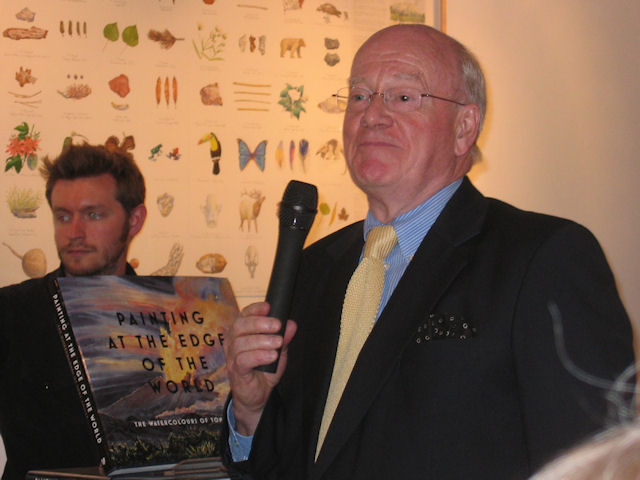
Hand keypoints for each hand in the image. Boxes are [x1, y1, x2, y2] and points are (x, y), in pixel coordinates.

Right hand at [224, 301, 296, 435]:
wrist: (258, 397)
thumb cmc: (264, 371)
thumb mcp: (278, 351)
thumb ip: (284, 337)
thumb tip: (291, 324)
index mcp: (241, 333)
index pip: (243, 315)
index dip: (255, 309)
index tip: (269, 307)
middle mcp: (233, 343)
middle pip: (239, 326)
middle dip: (259, 323)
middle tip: (277, 326)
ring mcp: (232, 357)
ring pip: (241, 343)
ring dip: (262, 340)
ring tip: (278, 342)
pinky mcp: (236, 372)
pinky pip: (243, 360)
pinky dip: (259, 355)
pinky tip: (271, 356)